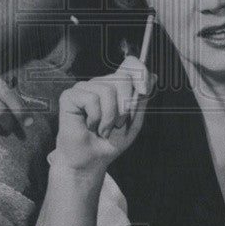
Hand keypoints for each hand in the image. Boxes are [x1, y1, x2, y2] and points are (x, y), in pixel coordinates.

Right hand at [54, 56, 155, 173]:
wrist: (91, 161)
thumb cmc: (110, 143)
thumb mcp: (133, 123)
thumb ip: (141, 100)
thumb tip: (154, 76)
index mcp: (116, 87)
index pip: (129, 64)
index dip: (139, 71)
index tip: (144, 91)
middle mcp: (100, 83)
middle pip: (122, 78)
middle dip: (125, 107)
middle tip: (117, 125)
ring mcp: (84, 87)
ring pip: (107, 89)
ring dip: (110, 117)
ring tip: (103, 129)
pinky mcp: (70, 96)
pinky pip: (91, 98)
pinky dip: (95, 118)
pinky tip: (90, 126)